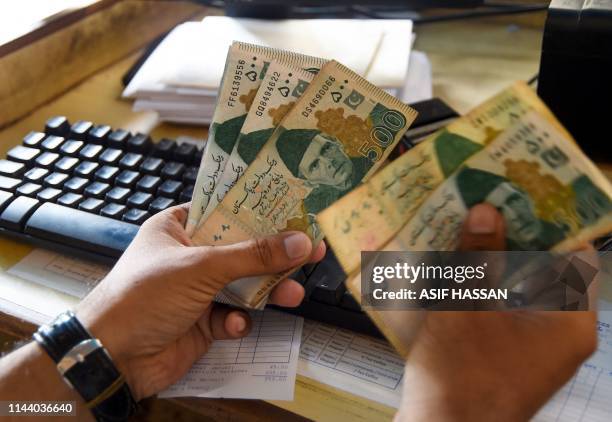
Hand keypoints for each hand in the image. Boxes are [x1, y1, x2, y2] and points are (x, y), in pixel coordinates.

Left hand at [76, 204, 324, 399]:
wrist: (113, 357)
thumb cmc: (144, 296)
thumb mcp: (201, 266)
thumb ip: (253, 255)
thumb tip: (299, 242)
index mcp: (178, 228)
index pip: (226, 211)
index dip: (260, 211)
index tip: (294, 210)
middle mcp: (189, 257)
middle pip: (242, 250)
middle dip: (274, 256)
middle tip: (311, 251)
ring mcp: (196, 291)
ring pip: (243, 285)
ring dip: (266, 291)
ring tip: (293, 295)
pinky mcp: (202, 322)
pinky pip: (232, 316)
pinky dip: (237, 321)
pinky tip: (233, 326)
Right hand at [395, 203, 597, 420]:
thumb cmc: (462, 373)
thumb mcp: (468, 305)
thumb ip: (481, 256)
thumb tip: (487, 211)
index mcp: (570, 323)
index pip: (577, 259)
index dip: (554, 223)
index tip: (525, 194)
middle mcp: (559, 336)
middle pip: (544, 272)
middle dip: (514, 238)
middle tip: (487, 204)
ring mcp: (531, 349)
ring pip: (518, 291)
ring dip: (492, 262)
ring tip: (465, 228)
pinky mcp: (505, 357)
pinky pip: (500, 310)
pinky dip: (481, 288)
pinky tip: (452, 268)